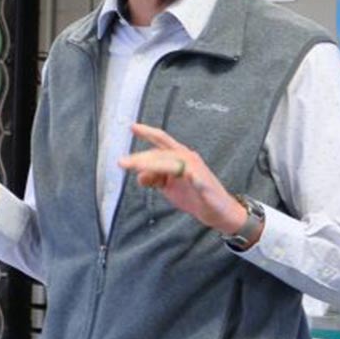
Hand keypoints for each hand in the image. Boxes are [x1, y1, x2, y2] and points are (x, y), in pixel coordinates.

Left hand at [118, 124, 249, 238]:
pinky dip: (191, 177)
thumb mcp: (168, 186)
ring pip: (173, 164)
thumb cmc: (193, 195)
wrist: (217, 211)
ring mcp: (197, 171)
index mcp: (179, 156)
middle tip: (122, 162)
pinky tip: (185, 177)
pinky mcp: (205, 185)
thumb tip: (139, 176)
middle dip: (141, 158)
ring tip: (138, 169)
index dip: (148, 133)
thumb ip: (154, 178)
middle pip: (162, 153)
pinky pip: (196, 179)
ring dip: (155, 166)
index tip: (133, 127)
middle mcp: (188, 158)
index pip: (162, 142)